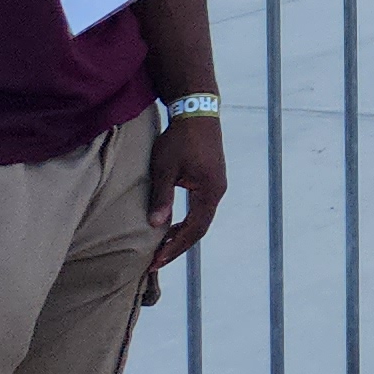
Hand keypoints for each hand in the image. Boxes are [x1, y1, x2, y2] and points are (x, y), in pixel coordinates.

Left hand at [147, 114, 225, 274]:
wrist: (197, 112)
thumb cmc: (179, 139)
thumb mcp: (165, 169)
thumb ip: (161, 197)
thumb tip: (155, 226)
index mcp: (210, 191)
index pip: (194, 229)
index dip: (175, 247)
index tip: (156, 261)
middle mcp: (217, 191)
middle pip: (200, 228)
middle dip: (178, 246)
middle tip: (156, 261)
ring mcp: (216, 185)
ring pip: (201, 219)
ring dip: (182, 235)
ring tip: (161, 248)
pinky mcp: (211, 179)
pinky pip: (200, 208)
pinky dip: (186, 222)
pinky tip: (171, 226)